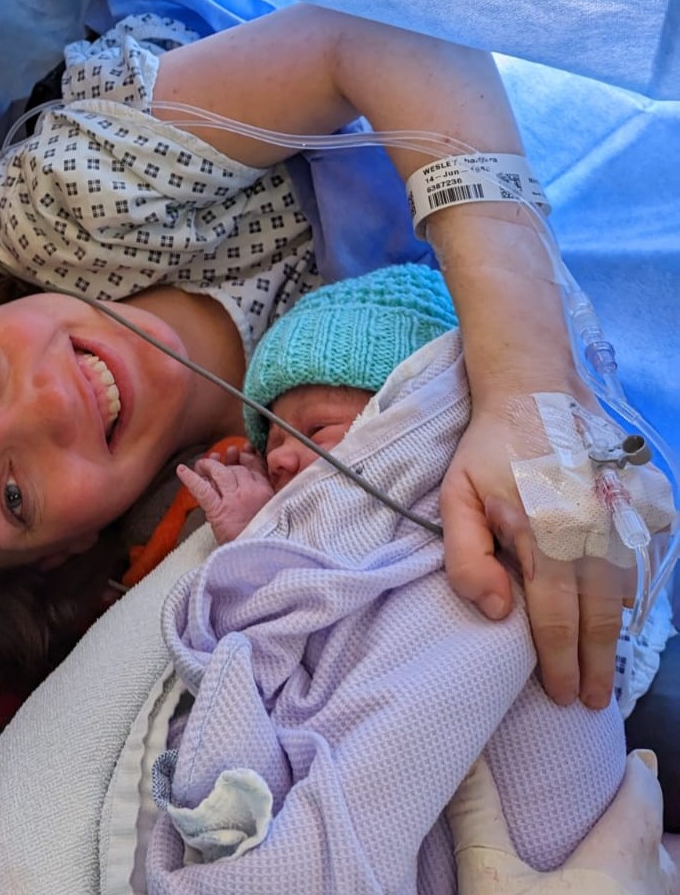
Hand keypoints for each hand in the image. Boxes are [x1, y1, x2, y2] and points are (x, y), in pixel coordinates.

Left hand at [177, 452, 273, 543]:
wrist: (257, 559)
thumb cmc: (262, 539)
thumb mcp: (271, 513)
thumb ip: (264, 496)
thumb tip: (251, 475)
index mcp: (266, 492)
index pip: (253, 467)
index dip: (244, 459)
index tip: (239, 455)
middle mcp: (251, 491)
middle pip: (235, 469)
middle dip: (224, 465)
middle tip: (215, 463)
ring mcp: (234, 499)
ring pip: (220, 473)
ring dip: (209, 466)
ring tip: (202, 465)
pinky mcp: (218, 510)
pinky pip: (202, 489)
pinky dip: (190, 479)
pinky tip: (181, 471)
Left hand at [440, 407, 624, 708]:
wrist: (535, 393)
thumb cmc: (488, 450)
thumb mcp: (455, 497)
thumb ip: (467, 557)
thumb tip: (500, 612)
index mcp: (544, 536)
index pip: (556, 618)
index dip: (559, 663)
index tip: (562, 695)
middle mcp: (593, 535)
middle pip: (599, 618)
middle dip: (596, 666)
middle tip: (593, 702)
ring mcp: (621, 520)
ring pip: (625, 596)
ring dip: (617, 639)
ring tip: (610, 674)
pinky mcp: (639, 506)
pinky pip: (641, 565)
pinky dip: (632, 598)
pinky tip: (620, 619)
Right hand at [446, 750, 678, 894]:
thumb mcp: (487, 879)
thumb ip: (475, 812)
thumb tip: (462, 755)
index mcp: (618, 869)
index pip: (643, 804)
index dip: (640, 775)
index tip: (634, 755)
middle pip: (662, 852)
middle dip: (645, 821)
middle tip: (627, 793)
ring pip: (662, 890)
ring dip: (646, 867)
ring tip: (619, 852)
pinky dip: (637, 894)